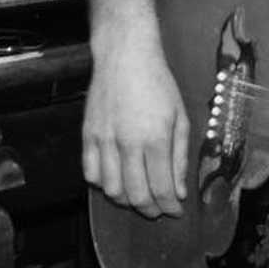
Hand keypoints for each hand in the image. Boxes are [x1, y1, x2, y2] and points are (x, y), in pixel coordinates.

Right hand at [82, 38, 188, 217]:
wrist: (124, 56)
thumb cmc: (157, 84)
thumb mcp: (180, 118)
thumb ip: (179, 157)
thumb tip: (179, 191)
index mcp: (155, 138)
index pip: (161, 188)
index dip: (169, 207)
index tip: (175, 211)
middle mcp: (128, 143)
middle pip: (136, 195)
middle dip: (150, 210)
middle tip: (158, 209)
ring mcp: (104, 140)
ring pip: (111, 190)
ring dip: (126, 200)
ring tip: (138, 196)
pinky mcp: (88, 136)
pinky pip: (90, 173)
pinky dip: (103, 184)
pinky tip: (116, 180)